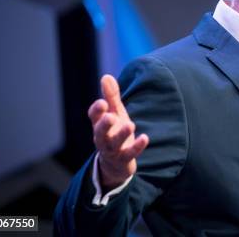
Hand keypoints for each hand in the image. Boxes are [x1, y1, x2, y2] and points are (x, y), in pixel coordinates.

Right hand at [88, 74, 149, 189]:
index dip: (97, 110)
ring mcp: (113, 150)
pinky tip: (145, 138)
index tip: (102, 102)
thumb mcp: (115, 113)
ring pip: (114, 144)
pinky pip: (130, 154)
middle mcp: (103, 138)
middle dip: (104, 125)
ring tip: (130, 125)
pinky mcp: (124, 159)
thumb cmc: (115, 131)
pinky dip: (137, 147)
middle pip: (100, 132)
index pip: (94, 117)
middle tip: (110, 116)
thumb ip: (111, 97)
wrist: (116, 162)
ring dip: (121, 135)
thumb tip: (106, 76)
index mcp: (99, 124)